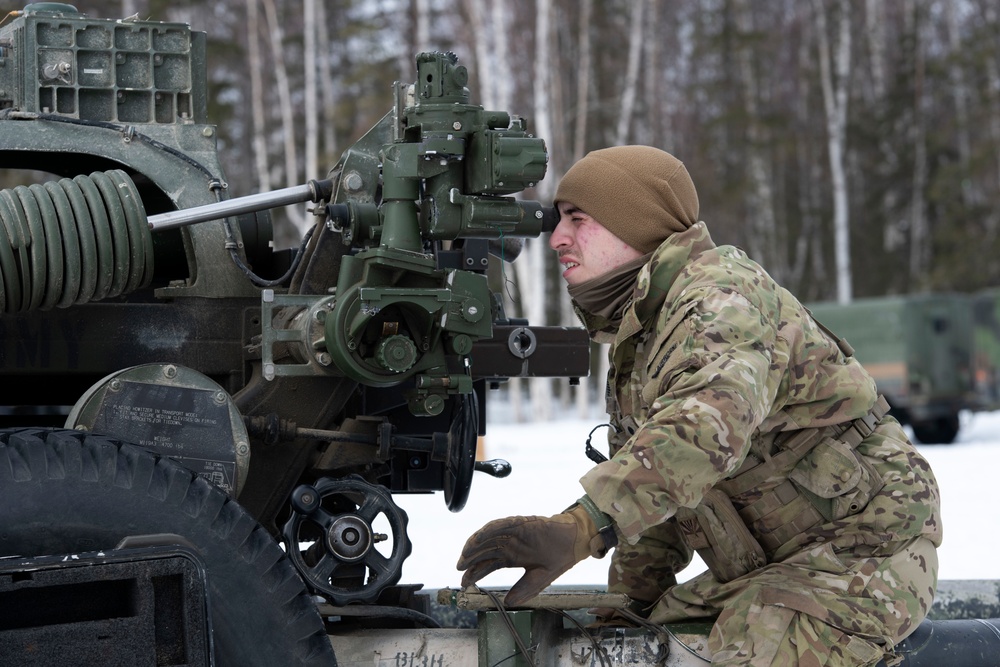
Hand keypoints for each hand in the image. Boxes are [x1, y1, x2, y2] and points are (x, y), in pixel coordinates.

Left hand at [457, 504, 597, 605]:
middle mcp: (509, 545)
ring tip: (465, 555)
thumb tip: (507, 603)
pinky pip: (501, 525)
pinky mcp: (521, 523)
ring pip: (488, 537)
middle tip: (459, 569)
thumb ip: (523, 590)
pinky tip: (479, 538)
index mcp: (511, 557)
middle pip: (484, 551)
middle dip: (470, 560)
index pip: (488, 565)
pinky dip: (489, 530)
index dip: (475, 573)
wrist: (575, 543)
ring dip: (475, 544)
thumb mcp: (538, 580)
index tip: (464, 583)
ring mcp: (513, 533)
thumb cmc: (557, 558)